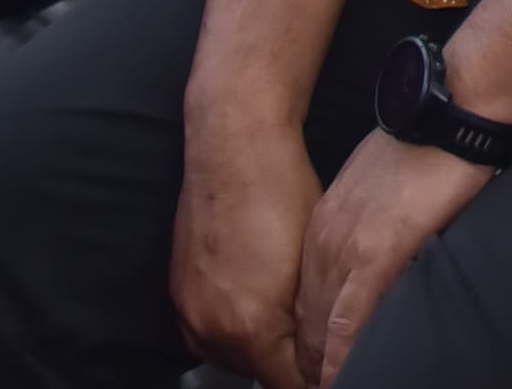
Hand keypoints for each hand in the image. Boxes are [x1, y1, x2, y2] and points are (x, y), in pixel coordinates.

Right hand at [170, 113, 322, 388]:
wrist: (234, 147)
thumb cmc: (283, 195)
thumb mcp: (313, 266)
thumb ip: (313, 323)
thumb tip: (323, 354)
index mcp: (251, 329)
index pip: (291, 384)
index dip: (318, 378)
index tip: (333, 369)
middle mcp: (212, 329)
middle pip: (259, 375)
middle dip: (288, 365)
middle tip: (317, 346)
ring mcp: (189, 311)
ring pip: (232, 357)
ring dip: (259, 351)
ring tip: (288, 325)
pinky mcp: (178, 292)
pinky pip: (207, 333)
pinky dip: (231, 331)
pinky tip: (254, 308)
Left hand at [293, 130, 492, 384]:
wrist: (450, 110)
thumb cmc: (428, 143)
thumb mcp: (379, 186)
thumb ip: (367, 224)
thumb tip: (380, 253)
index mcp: (325, 223)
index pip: (304, 296)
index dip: (309, 339)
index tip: (313, 367)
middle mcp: (324, 238)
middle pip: (305, 318)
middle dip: (309, 360)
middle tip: (316, 386)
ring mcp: (346, 247)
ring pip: (320, 325)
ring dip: (322, 364)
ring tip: (330, 387)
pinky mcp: (375, 254)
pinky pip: (348, 319)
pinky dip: (342, 355)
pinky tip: (341, 377)